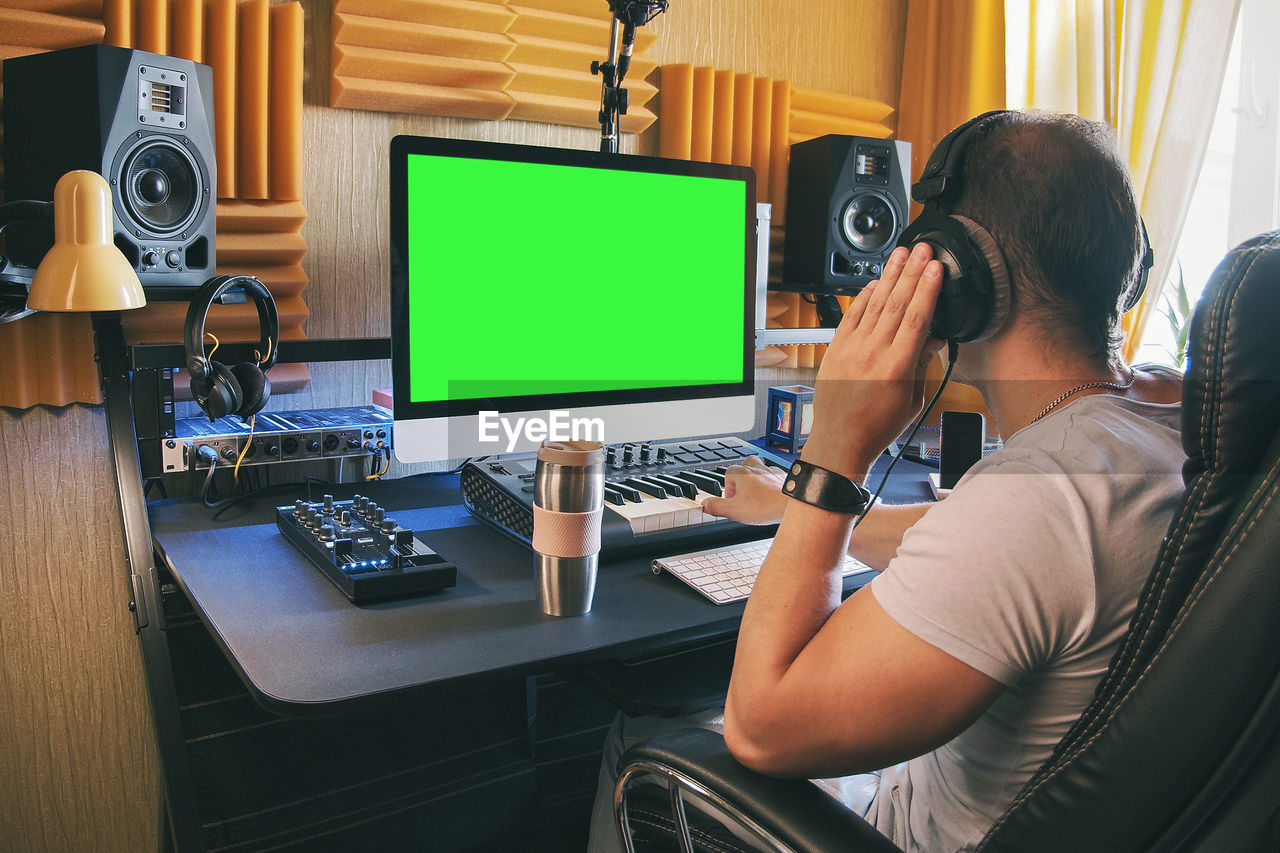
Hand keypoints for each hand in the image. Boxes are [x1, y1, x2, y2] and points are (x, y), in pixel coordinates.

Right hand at [702, 455, 786, 523]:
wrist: (792, 505)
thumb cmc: (766, 506)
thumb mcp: (734, 511)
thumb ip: (716, 506)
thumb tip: (704, 504)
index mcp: (742, 474)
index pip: (728, 473)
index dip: (726, 488)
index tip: (730, 500)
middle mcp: (757, 469)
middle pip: (744, 465)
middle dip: (740, 478)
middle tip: (740, 493)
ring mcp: (771, 472)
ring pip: (760, 467)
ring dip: (755, 476)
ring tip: (754, 489)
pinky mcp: (784, 479)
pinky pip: (775, 475)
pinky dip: (771, 482)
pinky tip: (771, 492)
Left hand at [802, 243, 945, 479]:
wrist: (840, 441)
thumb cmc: (877, 427)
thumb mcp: (912, 400)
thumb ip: (922, 364)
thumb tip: (932, 337)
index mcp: (897, 367)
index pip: (917, 318)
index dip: (927, 289)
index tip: (935, 268)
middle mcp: (872, 353)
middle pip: (896, 303)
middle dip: (911, 272)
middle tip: (922, 249)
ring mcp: (852, 349)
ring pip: (874, 304)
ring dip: (889, 276)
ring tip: (901, 254)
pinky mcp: (836, 349)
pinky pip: (852, 315)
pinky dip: (864, 296)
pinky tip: (876, 282)